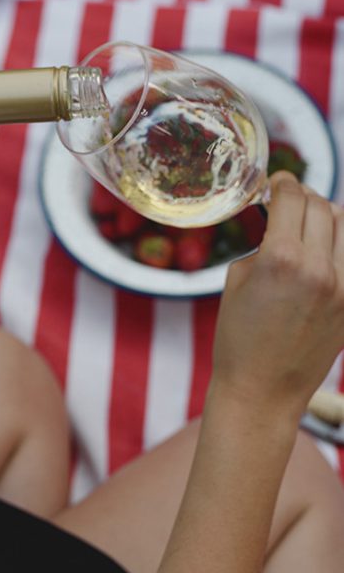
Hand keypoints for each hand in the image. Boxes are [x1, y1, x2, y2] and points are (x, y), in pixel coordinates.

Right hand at [210, 172, 343, 421]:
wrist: (262, 390)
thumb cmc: (238, 337)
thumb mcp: (238, 280)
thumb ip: (263, 244)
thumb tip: (278, 221)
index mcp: (281, 259)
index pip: (292, 198)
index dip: (281, 182)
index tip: (274, 182)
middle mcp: (319, 268)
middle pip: (323, 207)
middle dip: (303, 198)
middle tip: (287, 202)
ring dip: (328, 217)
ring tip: (309, 225)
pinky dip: (339, 246)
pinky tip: (323, 251)